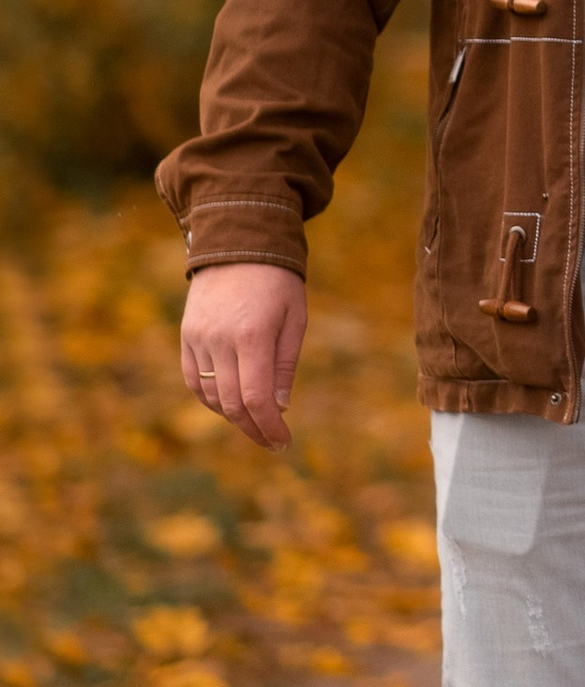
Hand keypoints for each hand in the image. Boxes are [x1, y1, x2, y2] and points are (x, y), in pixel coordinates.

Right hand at [179, 262, 308, 449]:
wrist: (238, 245)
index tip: (282, 442)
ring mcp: (198, 338)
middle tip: (272, 440)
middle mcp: (220, 340)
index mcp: (253, 336)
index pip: (256, 398)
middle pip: (231, 404)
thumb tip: (279, 406)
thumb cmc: (278, 282)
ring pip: (210, 396)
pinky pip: (194, 379)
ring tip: (256, 421)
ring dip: (233, 415)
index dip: (269, 427)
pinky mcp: (187, 336)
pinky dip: (211, 398)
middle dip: (253, 428)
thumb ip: (285, 364)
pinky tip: (230, 404)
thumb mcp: (295, 318)